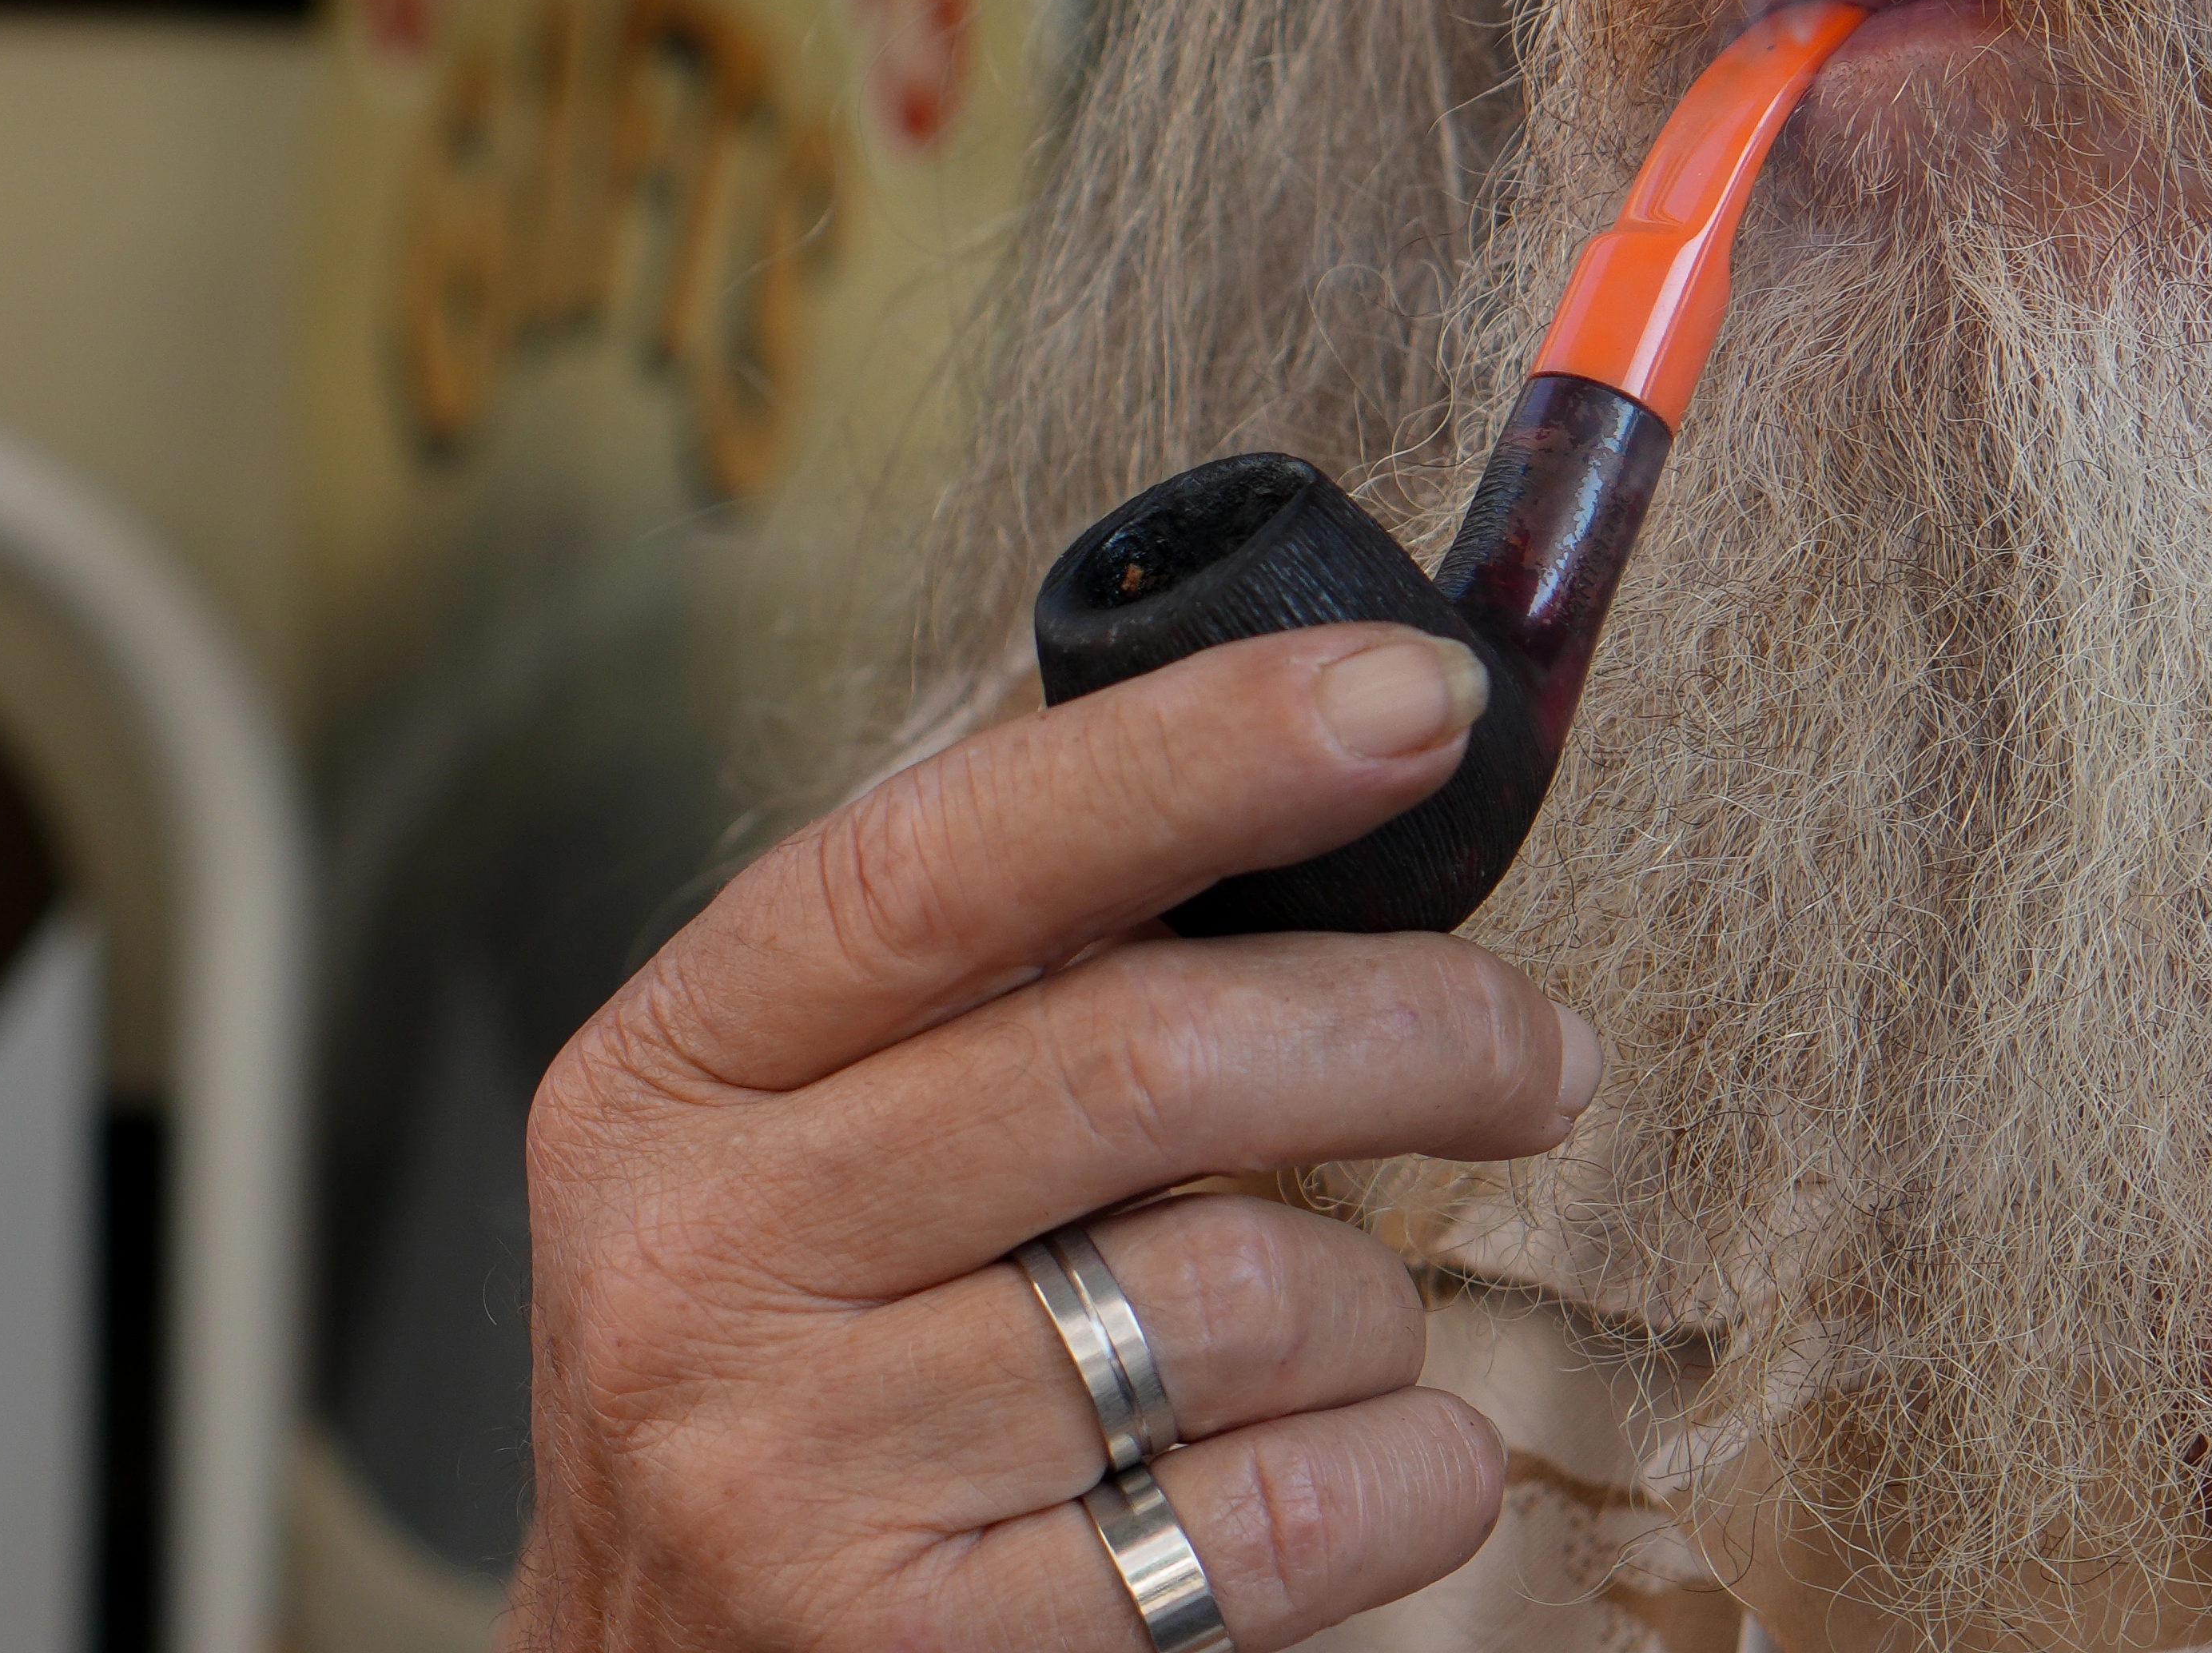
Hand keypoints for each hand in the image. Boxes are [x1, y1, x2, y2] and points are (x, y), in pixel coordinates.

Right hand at [508, 622, 1603, 1650]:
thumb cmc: (805, 1381)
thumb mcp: (807, 1145)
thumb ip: (993, 984)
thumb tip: (1307, 766)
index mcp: (670, 1073)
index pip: (948, 856)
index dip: (1198, 753)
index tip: (1412, 697)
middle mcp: (697, 1258)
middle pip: (1142, 1058)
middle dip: (1413, 1027)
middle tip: (1541, 1054)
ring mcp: (790, 1473)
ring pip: (1240, 1296)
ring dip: (1376, 1307)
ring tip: (1339, 1340)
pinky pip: (1283, 1515)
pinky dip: (1408, 1473)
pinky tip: (1378, 1465)